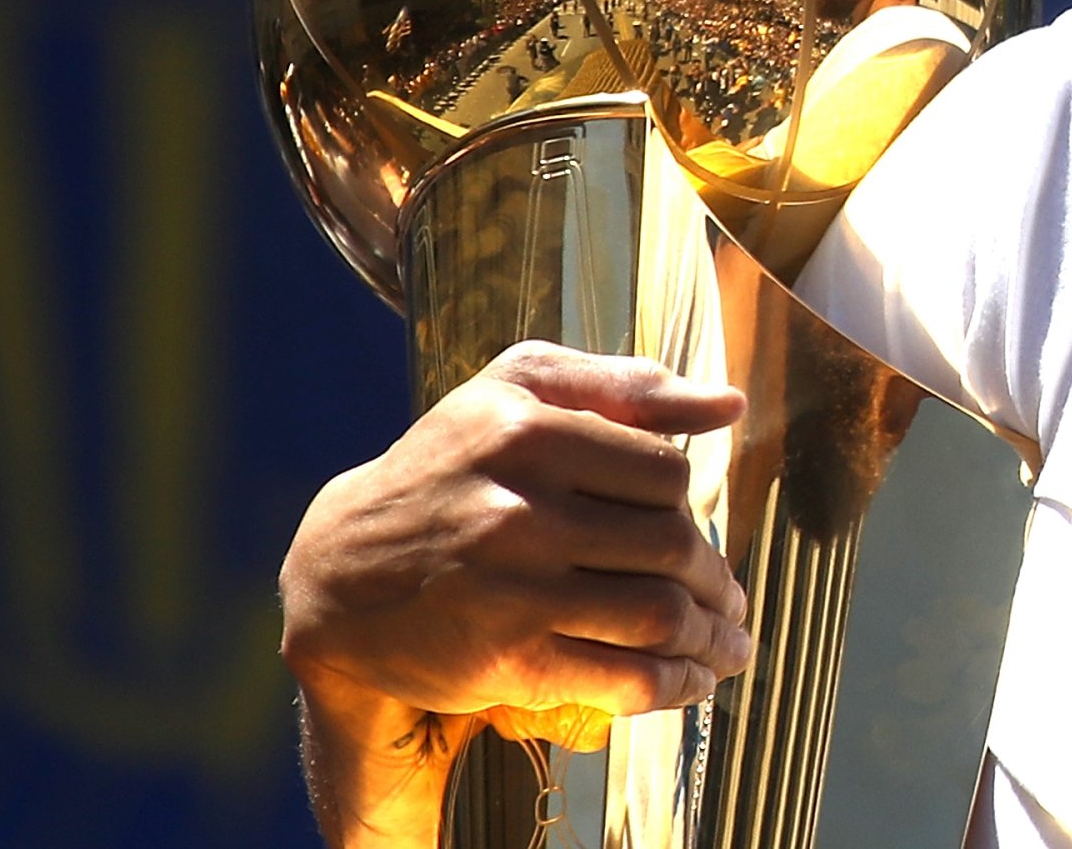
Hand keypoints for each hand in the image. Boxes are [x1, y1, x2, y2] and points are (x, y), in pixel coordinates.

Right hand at [278, 343, 750, 843]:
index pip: (664, 472)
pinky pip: (624, 676)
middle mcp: (519, 507)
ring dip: (712, 638)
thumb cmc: (450, 467)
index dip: (691, 506)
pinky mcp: (506, 660)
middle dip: (717, 581)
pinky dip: (676, 684)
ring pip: (660, 614)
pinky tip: (692, 681)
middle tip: (730, 600)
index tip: (696, 529)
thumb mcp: (518, 391)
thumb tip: (729, 404)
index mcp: (528, 428)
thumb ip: (625, 386)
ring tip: (728, 644)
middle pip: (671, 546)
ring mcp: (513, 588)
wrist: (341, 571)